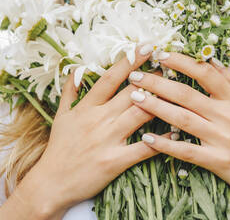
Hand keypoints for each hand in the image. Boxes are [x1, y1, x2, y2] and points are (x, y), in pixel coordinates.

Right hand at [27, 45, 159, 217]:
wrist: (52, 182)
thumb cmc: (59, 148)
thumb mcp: (60, 116)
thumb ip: (69, 92)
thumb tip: (76, 69)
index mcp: (86, 107)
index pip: (110, 78)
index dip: (129, 61)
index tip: (145, 46)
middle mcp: (99, 119)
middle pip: (130, 93)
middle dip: (152, 77)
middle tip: (169, 62)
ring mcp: (108, 140)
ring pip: (140, 115)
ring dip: (160, 102)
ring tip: (178, 91)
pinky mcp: (115, 161)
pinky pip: (143, 148)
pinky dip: (161, 141)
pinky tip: (176, 132)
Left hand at [127, 52, 229, 212]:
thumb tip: (212, 60)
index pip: (205, 74)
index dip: (182, 62)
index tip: (161, 54)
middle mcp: (227, 115)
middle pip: (186, 95)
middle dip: (158, 83)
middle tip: (135, 76)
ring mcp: (221, 138)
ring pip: (182, 119)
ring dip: (156, 107)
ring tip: (134, 98)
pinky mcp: (217, 161)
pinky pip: (186, 151)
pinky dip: (166, 145)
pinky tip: (147, 138)